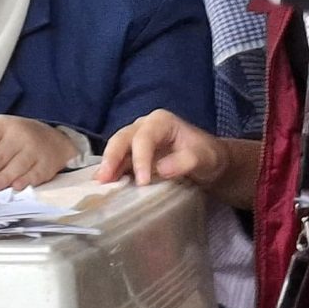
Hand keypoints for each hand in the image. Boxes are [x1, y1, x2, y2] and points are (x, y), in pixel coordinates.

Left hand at [0, 114, 76, 192]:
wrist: (54, 139)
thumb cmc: (16, 136)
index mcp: (2, 125)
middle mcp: (19, 135)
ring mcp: (34, 150)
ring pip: (15, 167)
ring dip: (1, 179)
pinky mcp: (45, 165)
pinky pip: (33, 176)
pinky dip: (23, 182)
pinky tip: (14, 187)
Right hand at [96, 109, 258, 207]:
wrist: (209, 164)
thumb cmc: (207, 157)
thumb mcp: (203, 158)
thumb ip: (185, 161)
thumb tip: (161, 169)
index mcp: (161, 122)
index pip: (144, 138)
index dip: (140, 158)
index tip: (142, 182)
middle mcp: (144, 127)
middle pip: (122, 139)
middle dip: (112, 158)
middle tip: (104, 179)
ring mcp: (137, 141)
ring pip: (116, 149)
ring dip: (107, 166)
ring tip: (99, 184)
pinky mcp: (133, 156)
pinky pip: (119, 162)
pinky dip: (111, 172)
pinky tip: (104, 185)